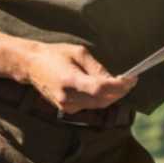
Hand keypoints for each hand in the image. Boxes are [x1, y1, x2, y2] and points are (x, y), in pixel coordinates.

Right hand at [21, 41, 136, 112]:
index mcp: (70, 80)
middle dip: (119, 92)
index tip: (132, 79)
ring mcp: (66, 106)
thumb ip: (96, 68)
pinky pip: (90, 106)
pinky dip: (100, 99)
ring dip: (111, 96)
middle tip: (130, 81)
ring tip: (120, 84)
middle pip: (102, 100)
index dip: (119, 86)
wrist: (31, 66)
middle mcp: (68, 97)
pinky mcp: (66, 109)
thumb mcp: (78, 53)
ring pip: (98, 105)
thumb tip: (113, 80)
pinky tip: (104, 89)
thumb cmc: (55, 54)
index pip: (101, 88)